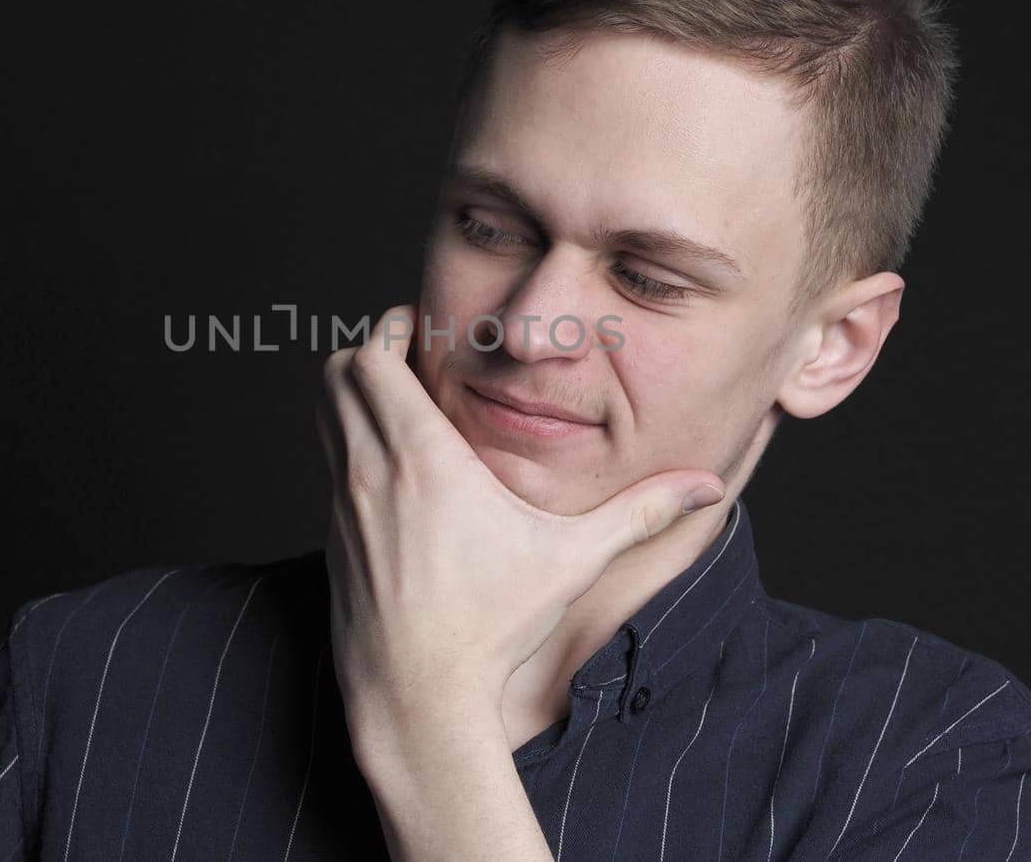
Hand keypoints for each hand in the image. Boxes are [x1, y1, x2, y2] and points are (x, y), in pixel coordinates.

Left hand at [317, 303, 725, 732]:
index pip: (374, 357)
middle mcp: (369, 472)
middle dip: (369, 351)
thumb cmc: (492, 627)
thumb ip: (640, 514)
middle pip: (337, 373)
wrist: (418, 699)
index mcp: (421, 458)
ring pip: (323, 416)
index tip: (422, 330)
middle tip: (410, 357)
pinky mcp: (333, 540)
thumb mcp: (573, 561)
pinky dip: (347, 446)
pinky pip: (326, 466)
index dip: (392, 330)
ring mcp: (342, 506)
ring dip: (351, 396)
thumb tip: (707, 489)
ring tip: (401, 405)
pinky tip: (393, 473)